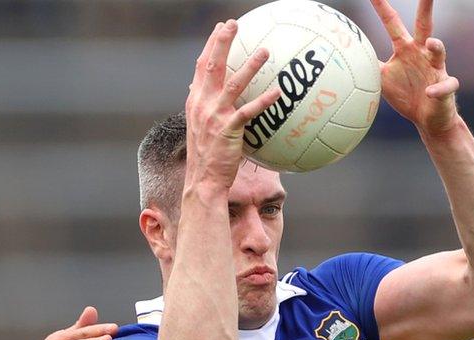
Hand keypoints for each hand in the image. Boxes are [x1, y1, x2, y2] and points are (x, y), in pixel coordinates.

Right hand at [184, 20, 280, 193]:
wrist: (203, 180)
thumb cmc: (207, 156)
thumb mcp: (202, 127)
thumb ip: (209, 108)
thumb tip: (221, 96)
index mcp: (195, 102)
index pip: (201, 67)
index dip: (210, 45)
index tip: (220, 28)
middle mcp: (202, 105)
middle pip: (211, 66)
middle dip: (221, 42)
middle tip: (233, 24)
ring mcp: (214, 116)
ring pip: (232, 83)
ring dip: (249, 65)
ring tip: (265, 51)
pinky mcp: (228, 130)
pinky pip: (248, 111)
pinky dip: (263, 101)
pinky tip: (278, 92)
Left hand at [371, 0, 459, 136]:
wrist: (426, 118)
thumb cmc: (405, 94)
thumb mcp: (380, 78)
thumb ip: (366, 64)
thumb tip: (344, 57)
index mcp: (405, 49)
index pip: (393, 24)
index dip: (383, 8)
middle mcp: (422, 53)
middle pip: (424, 26)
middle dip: (425, 8)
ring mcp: (436, 69)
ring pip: (439, 52)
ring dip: (437, 47)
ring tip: (433, 42)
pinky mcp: (445, 87)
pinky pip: (444, 87)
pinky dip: (437, 89)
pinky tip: (430, 92)